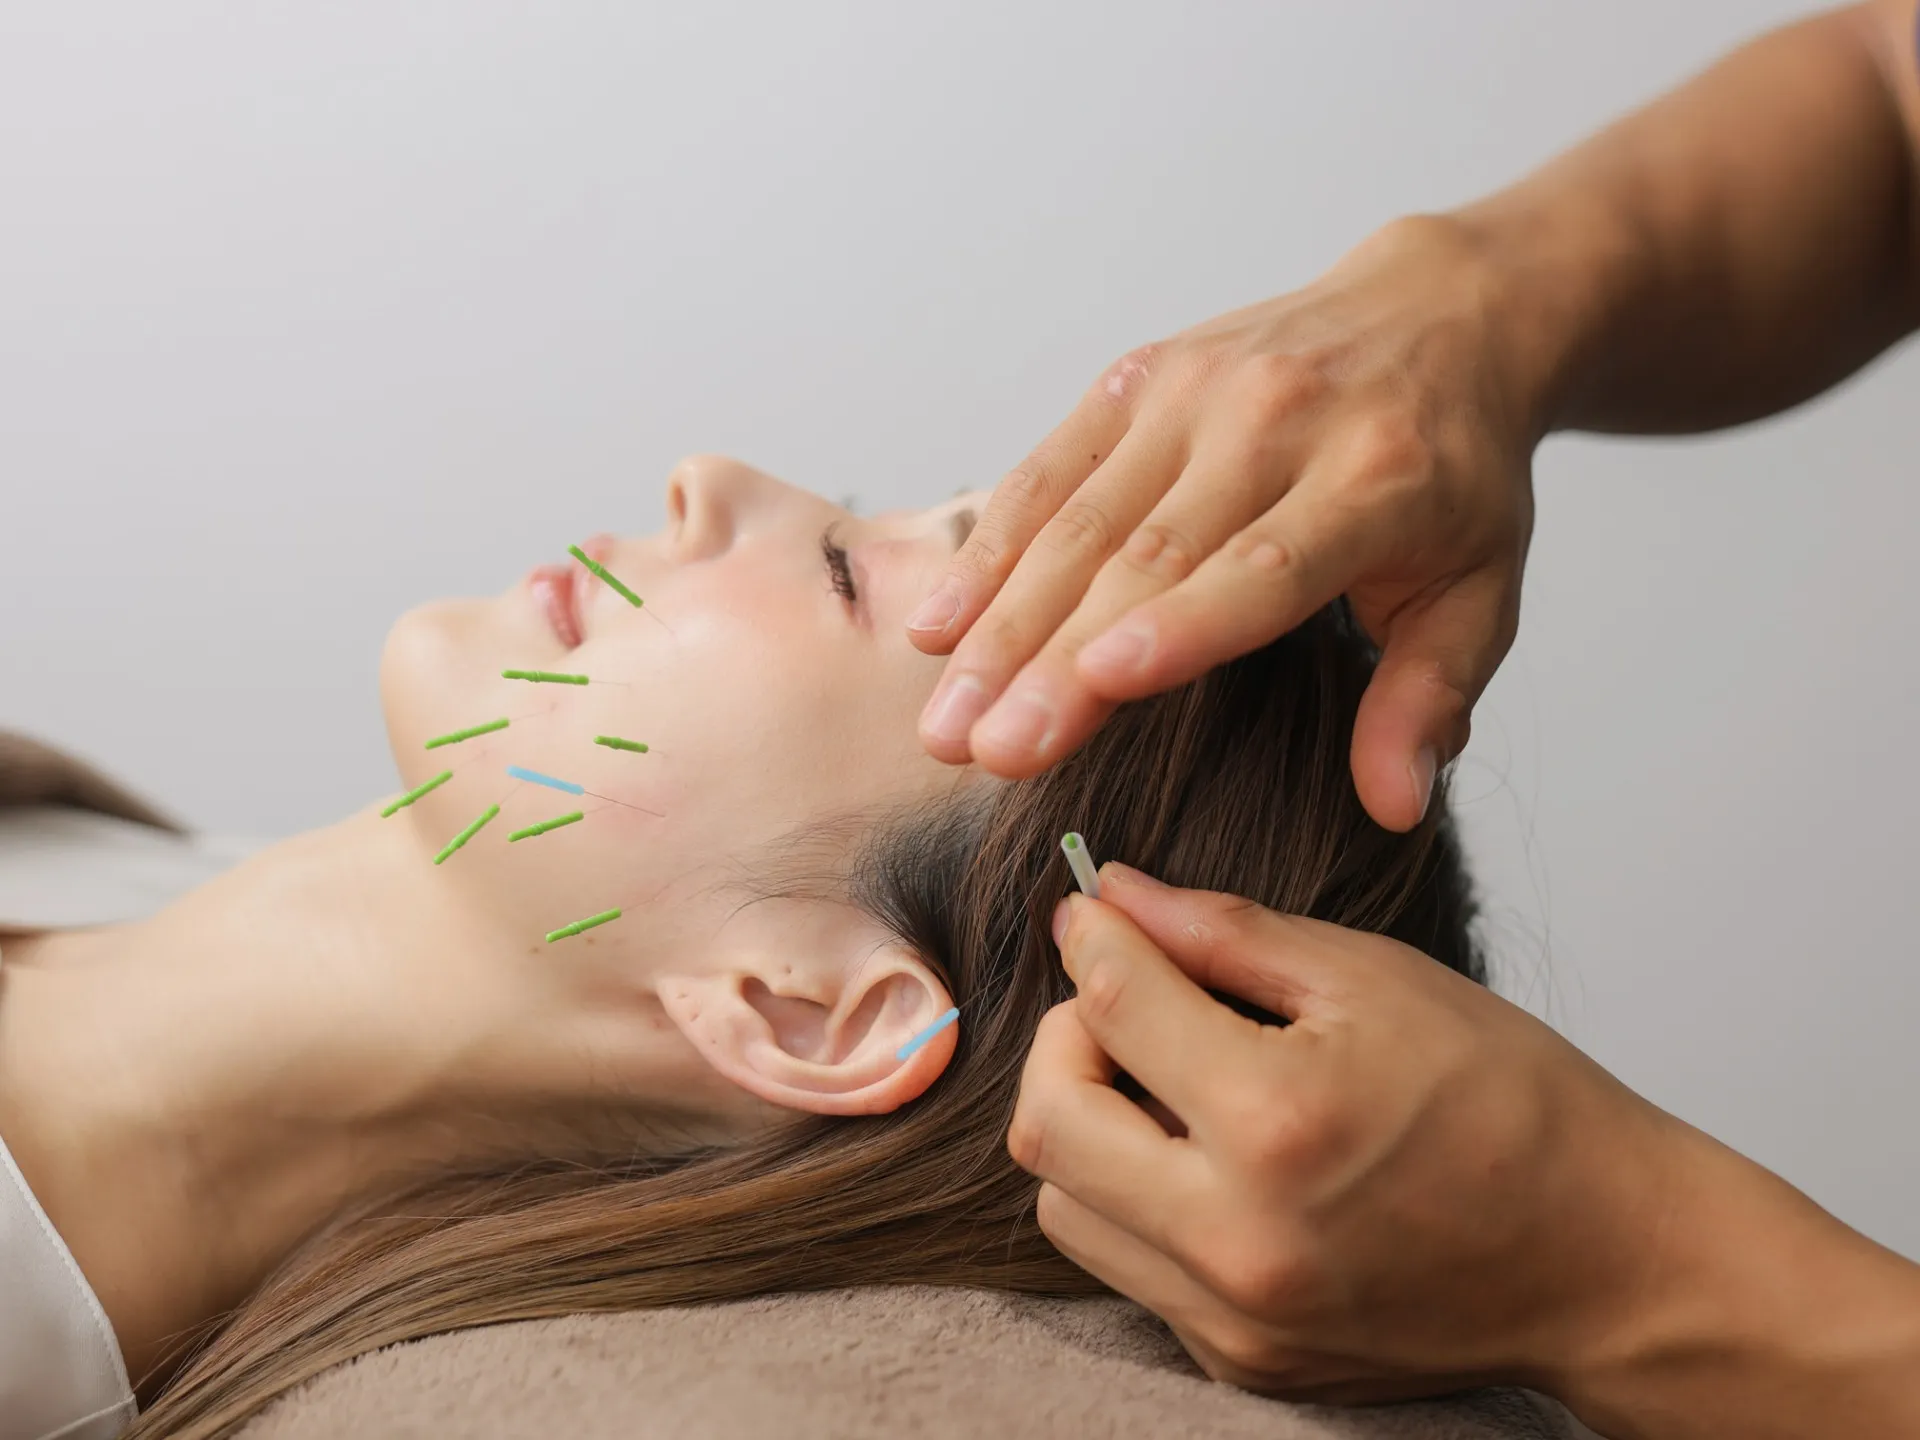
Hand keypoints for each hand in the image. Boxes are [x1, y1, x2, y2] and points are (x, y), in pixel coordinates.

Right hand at [911, 215, 1535, 830]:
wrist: (1438, 314)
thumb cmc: (1454, 474)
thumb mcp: (1483, 590)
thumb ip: (1430, 698)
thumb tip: (1394, 809)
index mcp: (1376, 480)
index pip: (1265, 564)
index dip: (1181, 625)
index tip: (1103, 684)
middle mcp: (1275, 422)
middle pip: (1147, 553)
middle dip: (1055, 658)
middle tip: (986, 752)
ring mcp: (1196, 393)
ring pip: (1079, 520)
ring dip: (1001, 624)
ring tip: (945, 720)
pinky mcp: (1140, 379)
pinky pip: (1049, 471)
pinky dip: (988, 549)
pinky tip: (938, 625)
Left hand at [1006, 866, 1919, 1435]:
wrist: (1606, 1262)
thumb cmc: (1511, 1102)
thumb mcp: (1377, 981)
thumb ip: (1227, 934)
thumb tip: (1114, 894)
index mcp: (1277, 1121)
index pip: (1110, 1006)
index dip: (1090, 937)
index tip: (1094, 913)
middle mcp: (1238, 1237)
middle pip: (1045, 1124)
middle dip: (1065, 1040)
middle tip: (1124, 1003)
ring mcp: (1235, 1316)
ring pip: (1066, 1205)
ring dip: (1089, 1125)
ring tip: (1170, 1084)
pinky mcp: (1240, 1361)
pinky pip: (1128, 1264)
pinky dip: (1137, 1197)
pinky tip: (1210, 1157)